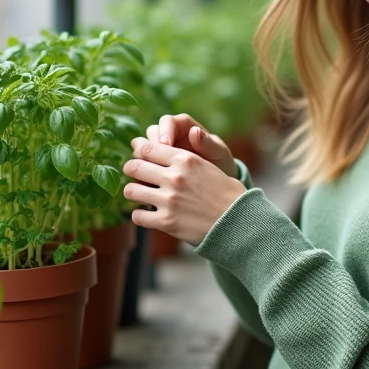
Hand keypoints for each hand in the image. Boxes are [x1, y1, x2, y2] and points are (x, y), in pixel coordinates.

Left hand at [123, 137, 246, 244]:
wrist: (238, 221)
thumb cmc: (226, 193)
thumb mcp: (209, 165)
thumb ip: (184, 158)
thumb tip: (168, 147)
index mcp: (185, 159)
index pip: (148, 148)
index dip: (138, 151)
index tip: (137, 155)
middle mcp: (174, 177)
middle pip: (134, 167)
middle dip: (131, 170)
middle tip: (133, 175)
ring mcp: (168, 200)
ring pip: (131, 191)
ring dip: (132, 193)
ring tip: (138, 195)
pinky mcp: (166, 222)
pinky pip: (138, 216)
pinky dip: (139, 216)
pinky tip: (146, 215)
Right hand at [148, 114, 237, 177]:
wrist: (217, 183)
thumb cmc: (220, 162)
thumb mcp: (218, 153)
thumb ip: (207, 144)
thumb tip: (195, 132)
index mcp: (183, 126)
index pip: (167, 121)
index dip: (163, 131)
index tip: (166, 145)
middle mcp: (168, 135)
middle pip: (150, 134)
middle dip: (150, 146)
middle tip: (155, 161)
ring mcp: (160, 151)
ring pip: (142, 150)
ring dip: (144, 161)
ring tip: (152, 175)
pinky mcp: (154, 166)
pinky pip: (143, 167)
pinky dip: (143, 175)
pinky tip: (150, 185)